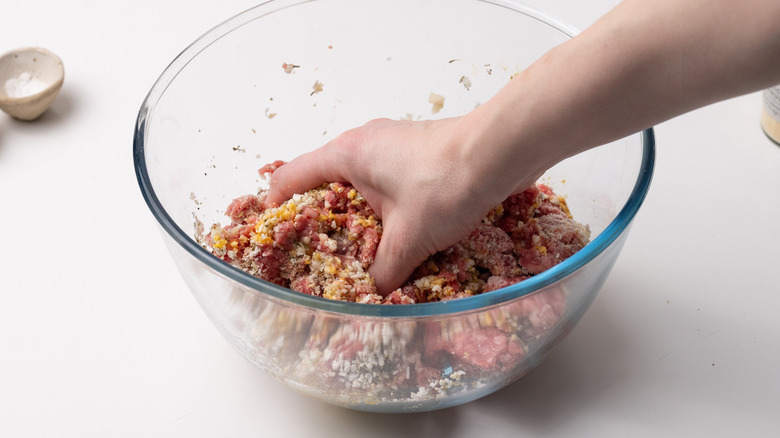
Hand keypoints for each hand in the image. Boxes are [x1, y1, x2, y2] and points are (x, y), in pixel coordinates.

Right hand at [265, 117, 527, 294]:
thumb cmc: (444, 186)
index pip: (290, 177)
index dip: (276, 207)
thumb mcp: (408, 239)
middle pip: (322, 179)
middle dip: (320, 216)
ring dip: (355, 213)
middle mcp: (363, 142)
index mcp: (346, 154)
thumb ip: (383, 271)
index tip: (276, 236)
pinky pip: (384, 179)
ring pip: (358, 180)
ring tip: (358, 248)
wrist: (500, 153)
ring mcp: (391, 143)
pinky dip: (382, 205)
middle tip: (319, 251)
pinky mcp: (416, 151)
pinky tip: (395, 231)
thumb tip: (372, 297)